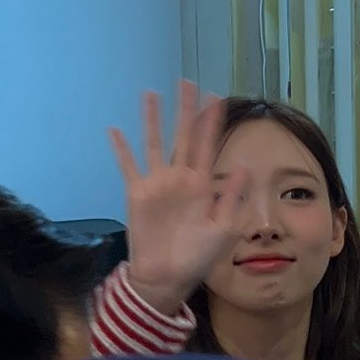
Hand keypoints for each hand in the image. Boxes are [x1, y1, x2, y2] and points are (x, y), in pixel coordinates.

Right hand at [109, 82, 248, 314]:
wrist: (167, 276)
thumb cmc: (198, 256)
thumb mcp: (224, 230)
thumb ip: (232, 198)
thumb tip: (245, 165)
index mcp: (203, 185)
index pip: (209, 146)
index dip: (213, 122)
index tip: (217, 97)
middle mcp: (180, 178)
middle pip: (184, 136)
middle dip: (186, 110)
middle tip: (187, 83)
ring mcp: (158, 183)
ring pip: (154, 143)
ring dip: (153, 120)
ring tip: (151, 95)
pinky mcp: (137, 193)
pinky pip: (128, 166)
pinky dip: (121, 149)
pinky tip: (114, 129)